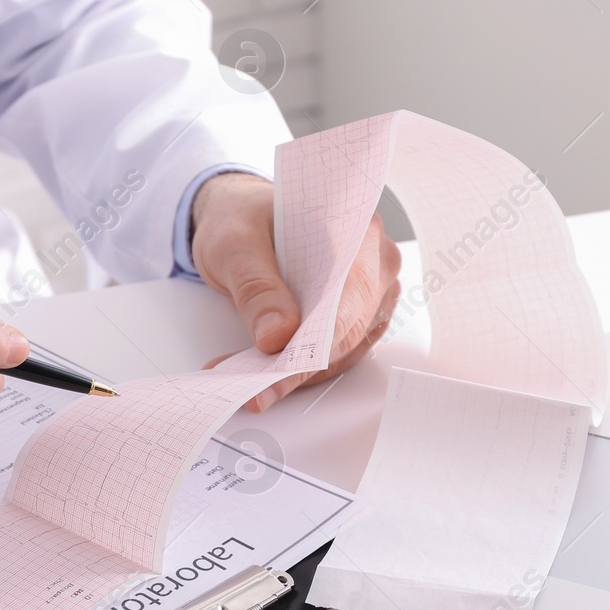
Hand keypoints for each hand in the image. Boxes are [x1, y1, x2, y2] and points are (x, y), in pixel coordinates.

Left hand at [191, 173, 401, 410]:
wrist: (242, 218)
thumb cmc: (242, 219)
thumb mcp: (234, 245)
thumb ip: (256, 287)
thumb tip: (278, 336)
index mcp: (356, 230)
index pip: (350, 296)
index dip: (319, 341)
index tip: (281, 371)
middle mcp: (375, 260)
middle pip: (351, 327)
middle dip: (302, 365)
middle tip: (257, 390)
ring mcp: (371, 289)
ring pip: (346, 347)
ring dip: (301, 372)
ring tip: (254, 387)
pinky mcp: (357, 313)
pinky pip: (339, 351)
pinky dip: (304, 368)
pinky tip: (269, 378)